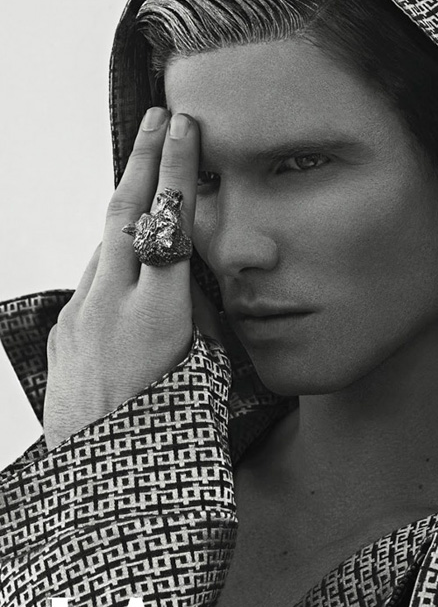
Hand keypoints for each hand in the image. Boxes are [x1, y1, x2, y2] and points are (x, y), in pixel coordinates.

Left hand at [43, 107, 221, 449]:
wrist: (97, 488)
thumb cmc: (159, 445)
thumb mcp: (205, 379)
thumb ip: (200, 324)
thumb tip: (196, 289)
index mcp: (156, 318)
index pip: (169, 225)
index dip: (177, 172)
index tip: (183, 130)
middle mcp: (109, 308)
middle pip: (124, 214)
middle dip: (143, 160)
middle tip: (157, 118)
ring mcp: (78, 319)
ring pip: (105, 247)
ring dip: (128, 209)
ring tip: (148, 178)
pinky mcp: (63, 334)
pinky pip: (92, 282)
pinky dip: (113, 262)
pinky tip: (130, 264)